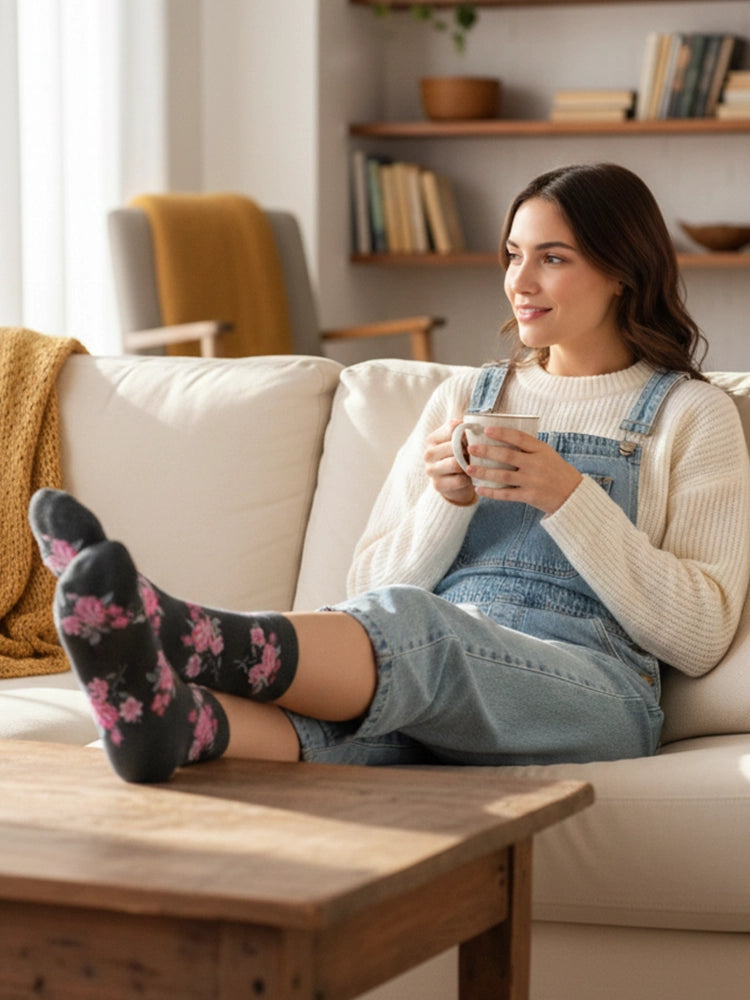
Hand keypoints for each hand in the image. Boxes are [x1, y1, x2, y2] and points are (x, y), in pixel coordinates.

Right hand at [424, 419, 477, 506]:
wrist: (456, 484)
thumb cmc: (461, 456)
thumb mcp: (460, 440)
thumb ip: (463, 430)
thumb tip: (469, 423)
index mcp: (432, 439)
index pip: (452, 429)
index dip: (467, 433)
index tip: (474, 438)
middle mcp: (428, 453)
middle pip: (453, 446)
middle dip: (468, 450)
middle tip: (477, 453)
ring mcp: (431, 470)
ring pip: (454, 464)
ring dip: (468, 465)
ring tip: (474, 465)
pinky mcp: (437, 485)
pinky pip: (458, 480)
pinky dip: (468, 478)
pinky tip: (470, 477)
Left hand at [466, 426, 582, 514]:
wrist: (572, 495)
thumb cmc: (556, 471)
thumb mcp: (547, 454)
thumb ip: (529, 447)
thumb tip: (503, 435)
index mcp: (541, 450)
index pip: (520, 438)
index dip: (502, 433)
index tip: (487, 429)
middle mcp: (536, 464)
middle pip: (508, 456)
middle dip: (487, 451)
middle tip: (471, 448)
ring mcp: (533, 481)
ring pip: (504, 475)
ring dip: (484, 472)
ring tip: (469, 468)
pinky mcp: (530, 496)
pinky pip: (507, 494)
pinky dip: (492, 492)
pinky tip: (479, 489)